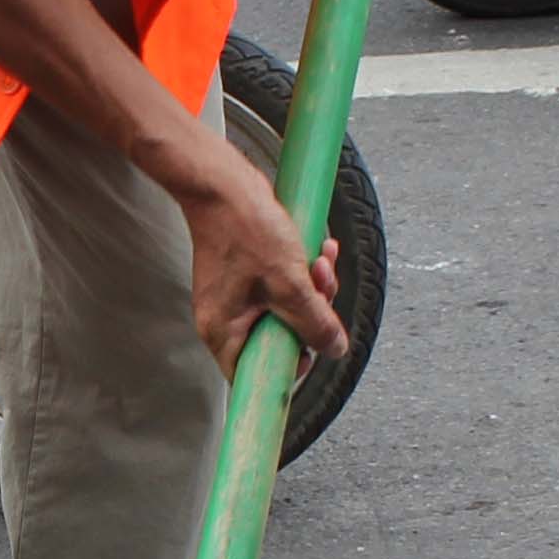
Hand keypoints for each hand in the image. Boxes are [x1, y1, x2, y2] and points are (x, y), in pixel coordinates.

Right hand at [167, 126, 351, 372]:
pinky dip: (302, 274)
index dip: (289, 365)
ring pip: (286, 311)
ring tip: (320, 262)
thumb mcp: (290, 283)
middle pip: (278, 339)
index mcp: (224, 331)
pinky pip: (282, 288)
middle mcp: (226, 319)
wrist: (224, 185)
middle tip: (321, 290)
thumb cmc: (246, 230)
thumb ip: (314, 323)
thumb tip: (334, 349)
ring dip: (312, 290)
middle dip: (310, 315)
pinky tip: (317, 252)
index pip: (255, 374)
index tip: (312, 348)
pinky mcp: (247, 277)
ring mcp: (236, 297)